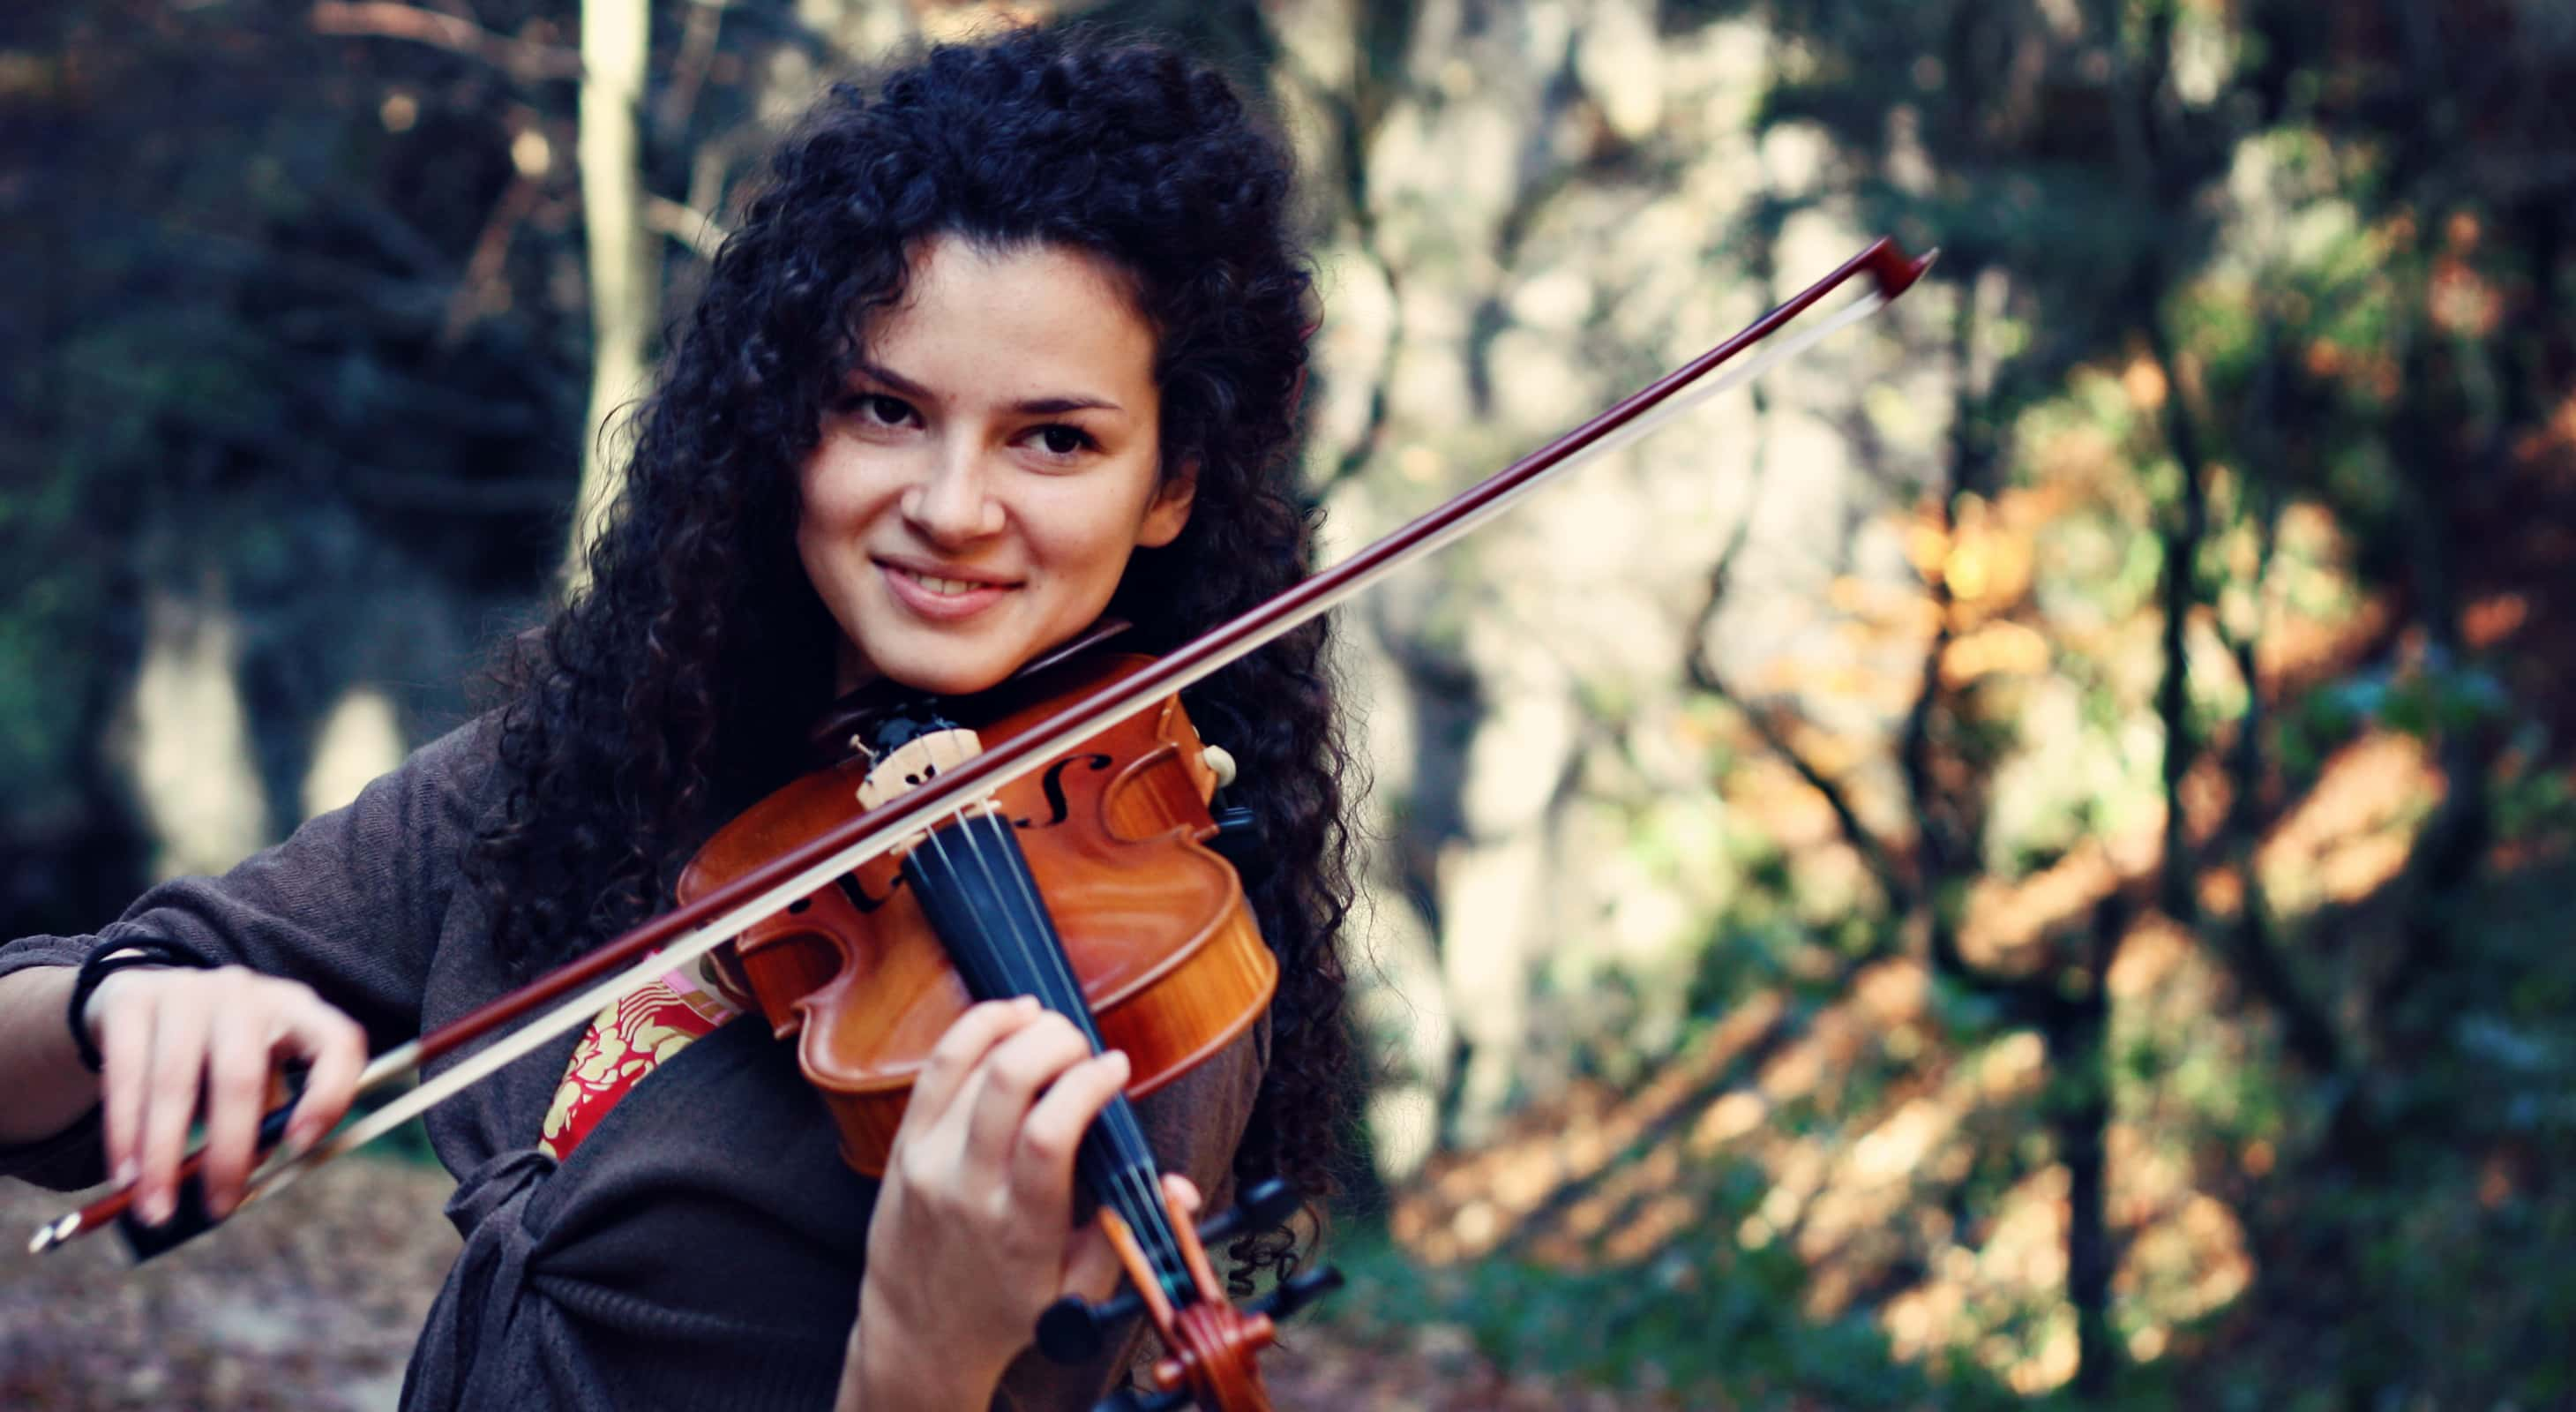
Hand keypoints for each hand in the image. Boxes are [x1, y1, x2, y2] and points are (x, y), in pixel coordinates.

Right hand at [84, 965, 367, 1224]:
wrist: (141, 996)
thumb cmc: (216, 1052)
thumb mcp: (255, 1070)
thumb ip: (264, 1116)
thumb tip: (245, 1175)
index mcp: (298, 1011)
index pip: (339, 1043)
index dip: (329, 1096)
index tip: (301, 1147)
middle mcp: (247, 993)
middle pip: (241, 1078)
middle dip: (227, 1153)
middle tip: (216, 1210)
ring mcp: (188, 989)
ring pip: (173, 1084)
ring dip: (162, 1157)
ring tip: (155, 1209)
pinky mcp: (132, 998)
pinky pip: (126, 1075)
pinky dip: (124, 1132)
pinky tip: (125, 1173)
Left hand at [840, 997, 1187, 1410]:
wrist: (919, 1332)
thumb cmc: (1008, 1308)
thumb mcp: (1081, 1288)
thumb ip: (1129, 1230)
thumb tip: (1180, 1187)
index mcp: (1020, 1226)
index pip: (1049, 1134)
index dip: (1088, 1084)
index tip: (1117, 1069)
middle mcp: (968, 1187)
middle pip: (1008, 1081)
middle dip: (1057, 1041)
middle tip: (1085, 1048)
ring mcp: (928, 1161)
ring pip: (971, 1063)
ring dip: (1020, 1027)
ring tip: (1053, 1026)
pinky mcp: (904, 1144)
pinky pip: (936, 1066)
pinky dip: (975, 1028)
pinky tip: (1009, 1017)